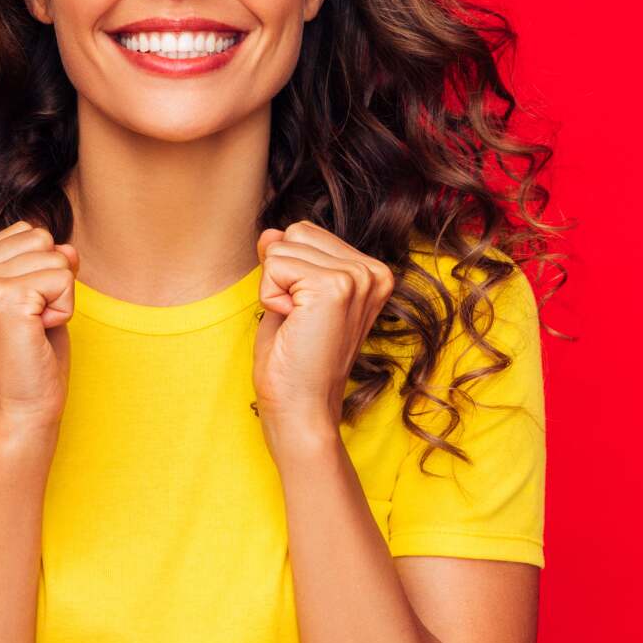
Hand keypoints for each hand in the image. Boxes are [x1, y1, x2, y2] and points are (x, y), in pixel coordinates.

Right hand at [0, 220, 77, 447]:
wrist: (19, 415)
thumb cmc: (26, 362)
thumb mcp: (29, 299)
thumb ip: (41, 264)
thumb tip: (68, 246)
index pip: (25, 233)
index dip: (39, 273)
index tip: (20, 314)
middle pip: (41, 239)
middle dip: (51, 282)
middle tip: (28, 326)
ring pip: (56, 256)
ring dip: (59, 297)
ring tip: (32, 331)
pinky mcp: (3, 300)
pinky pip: (64, 279)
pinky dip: (64, 311)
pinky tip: (38, 335)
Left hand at [252, 221, 394, 456]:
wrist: (301, 411)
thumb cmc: (295, 364)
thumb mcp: (290, 299)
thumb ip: (286, 261)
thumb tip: (271, 231)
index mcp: (371, 273)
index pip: (307, 234)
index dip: (289, 273)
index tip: (306, 315)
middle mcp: (373, 271)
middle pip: (295, 232)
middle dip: (281, 274)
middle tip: (299, 321)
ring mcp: (357, 277)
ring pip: (281, 246)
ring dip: (274, 287)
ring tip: (297, 325)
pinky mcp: (334, 286)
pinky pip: (274, 264)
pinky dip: (270, 296)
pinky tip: (293, 326)